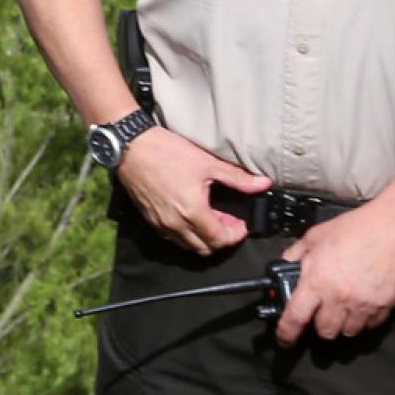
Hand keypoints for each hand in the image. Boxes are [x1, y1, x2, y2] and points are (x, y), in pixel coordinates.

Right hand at [112, 128, 268, 255]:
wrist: (130, 146)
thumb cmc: (167, 152)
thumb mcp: (207, 162)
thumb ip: (238, 178)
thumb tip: (264, 183)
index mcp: (193, 212)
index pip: (221, 239)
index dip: (236, 235)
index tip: (242, 223)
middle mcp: (176, 224)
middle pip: (205, 248)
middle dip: (221, 238)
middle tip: (228, 220)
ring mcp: (160, 223)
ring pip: (187, 246)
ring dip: (202, 238)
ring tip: (209, 217)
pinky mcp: (149, 218)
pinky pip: (172, 237)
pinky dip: (185, 233)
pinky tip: (188, 214)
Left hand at [276, 198, 394, 344]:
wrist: (394, 228)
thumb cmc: (354, 228)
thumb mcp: (314, 237)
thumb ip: (296, 255)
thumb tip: (284, 267)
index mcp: (316, 281)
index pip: (295, 318)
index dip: (286, 334)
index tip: (284, 340)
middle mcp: (338, 298)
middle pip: (325, 332)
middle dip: (319, 327)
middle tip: (320, 314)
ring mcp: (363, 305)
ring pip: (348, 332)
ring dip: (342, 325)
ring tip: (342, 309)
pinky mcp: (385, 307)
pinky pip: (371, 326)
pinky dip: (364, 320)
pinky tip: (362, 305)